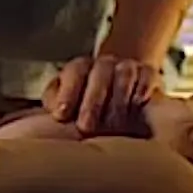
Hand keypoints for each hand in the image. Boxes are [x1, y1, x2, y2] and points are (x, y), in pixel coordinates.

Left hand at [42, 55, 160, 134]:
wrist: (127, 94)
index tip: (61, 115)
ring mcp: (128, 67)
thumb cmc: (89, 105)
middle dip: (91, 102)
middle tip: (86, 127)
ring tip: (113, 126)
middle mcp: (104, 64)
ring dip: (117, 101)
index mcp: (81, 68)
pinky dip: (140, 93)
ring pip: (123, 75)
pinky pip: (146, 80)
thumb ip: (56, 105)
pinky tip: (136, 108)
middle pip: (98, 74)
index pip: (74, 72)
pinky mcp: (150, 76)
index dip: (68, 92)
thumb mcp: (68, 104)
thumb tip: (42, 117)